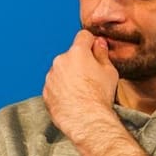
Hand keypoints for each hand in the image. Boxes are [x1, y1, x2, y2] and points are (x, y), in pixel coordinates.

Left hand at [43, 30, 121, 144]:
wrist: (86, 119)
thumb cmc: (99, 95)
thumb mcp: (109, 71)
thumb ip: (102, 54)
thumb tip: (99, 44)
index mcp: (77, 52)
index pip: (83, 36)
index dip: (91, 42)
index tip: (95, 49)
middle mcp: (60, 61)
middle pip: (71, 55)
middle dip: (80, 61)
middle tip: (91, 76)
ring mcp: (51, 76)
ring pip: (61, 70)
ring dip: (69, 76)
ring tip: (82, 91)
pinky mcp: (46, 91)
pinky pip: (55, 85)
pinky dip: (62, 89)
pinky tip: (73, 98)